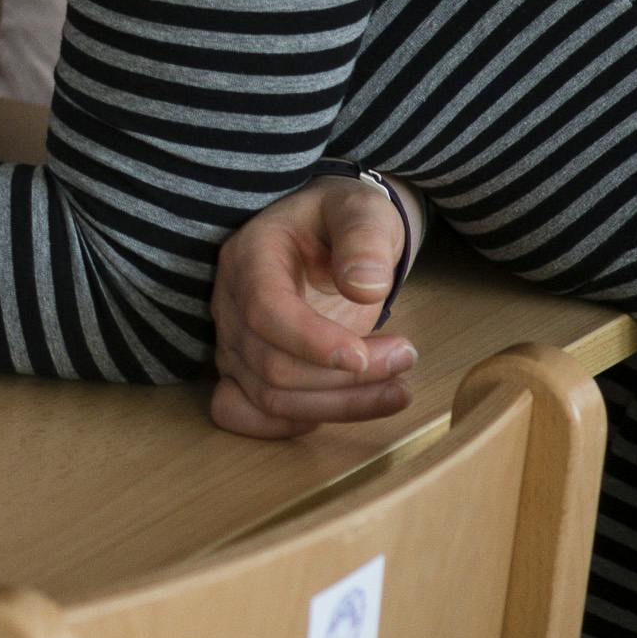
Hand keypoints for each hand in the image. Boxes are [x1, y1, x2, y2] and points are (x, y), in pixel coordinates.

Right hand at [210, 175, 419, 437]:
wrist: (325, 234)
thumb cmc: (342, 220)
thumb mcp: (362, 211)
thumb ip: (364, 240)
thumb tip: (365, 288)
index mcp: (250, 257)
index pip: (264, 310)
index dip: (311, 342)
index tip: (365, 354)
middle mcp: (230, 303)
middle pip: (272, 365)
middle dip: (345, 378)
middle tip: (406, 357)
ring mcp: (232, 341)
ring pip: (269, 398)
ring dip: (337, 406)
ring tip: (398, 388)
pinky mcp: (243, 370)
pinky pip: (241, 414)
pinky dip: (289, 426)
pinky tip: (343, 408)